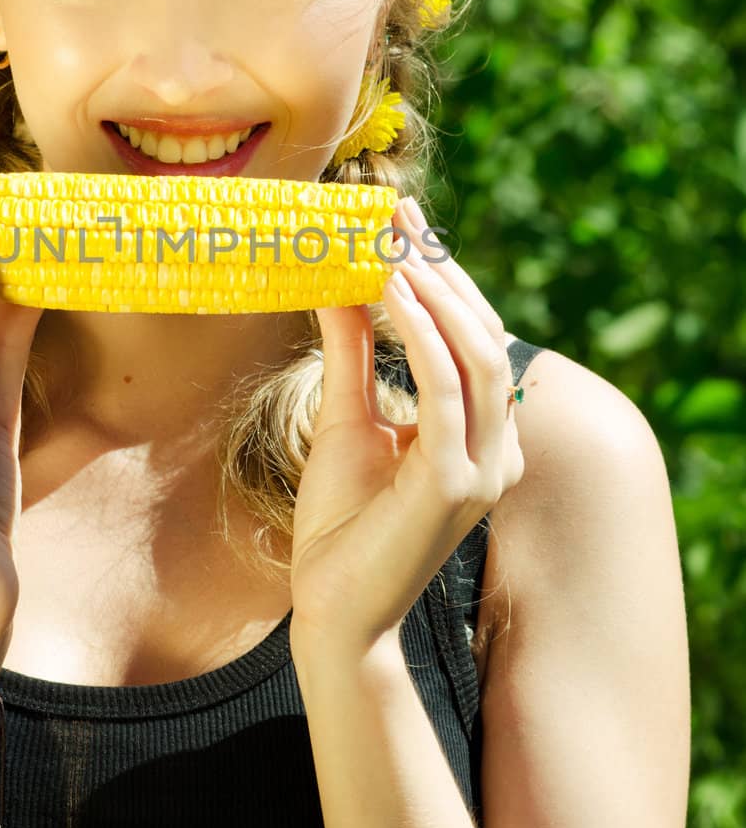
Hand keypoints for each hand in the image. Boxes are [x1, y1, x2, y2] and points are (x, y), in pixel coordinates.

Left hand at [289, 198, 524, 654]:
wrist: (330, 610)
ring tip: (391, 244)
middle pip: (482, 334)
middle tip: (397, 217)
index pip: (473, 337)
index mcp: (480, 435)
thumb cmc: (340, 524)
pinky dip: (420, 333)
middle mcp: (496, 449)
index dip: (443, 275)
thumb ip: (354, 352)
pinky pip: (445, 389)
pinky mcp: (454, 483)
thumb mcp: (346, 417)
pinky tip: (387, 290)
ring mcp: (483, 468)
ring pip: (475, 353)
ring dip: (433, 291)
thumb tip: (343, 281)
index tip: (403, 221)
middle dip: (440, 269)